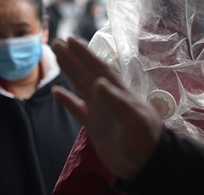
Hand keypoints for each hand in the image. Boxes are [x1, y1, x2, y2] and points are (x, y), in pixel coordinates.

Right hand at [51, 37, 162, 180]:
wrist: (146, 162)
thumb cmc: (145, 138)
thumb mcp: (134, 118)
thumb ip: (116, 101)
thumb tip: (98, 82)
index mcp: (118, 91)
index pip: (99, 68)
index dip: (85, 54)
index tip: (71, 40)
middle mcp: (107, 97)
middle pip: (86, 72)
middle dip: (73, 57)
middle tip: (57, 42)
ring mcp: (100, 110)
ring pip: (81, 85)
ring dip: (69, 71)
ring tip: (57, 57)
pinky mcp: (94, 125)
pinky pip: (77, 109)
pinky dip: (67, 101)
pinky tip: (56, 92)